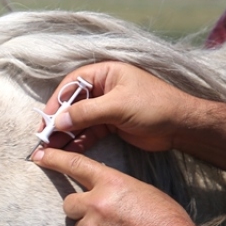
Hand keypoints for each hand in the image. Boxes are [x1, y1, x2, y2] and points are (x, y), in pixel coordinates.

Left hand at [31, 146, 214, 225]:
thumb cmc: (167, 220)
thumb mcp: (143, 192)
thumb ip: (116, 191)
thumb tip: (103, 196)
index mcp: (111, 183)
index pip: (75, 165)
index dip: (55, 159)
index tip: (39, 156)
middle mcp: (96, 204)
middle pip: (69, 203)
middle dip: (80, 208)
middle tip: (100, 217)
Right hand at [40, 62, 201, 153]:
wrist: (181, 126)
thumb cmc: (154, 106)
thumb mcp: (118, 106)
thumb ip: (87, 112)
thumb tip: (59, 120)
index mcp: (105, 74)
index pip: (72, 84)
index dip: (57, 101)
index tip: (46, 120)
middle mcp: (103, 88)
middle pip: (72, 104)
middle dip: (58, 122)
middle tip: (44, 140)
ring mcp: (106, 107)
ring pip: (79, 121)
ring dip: (65, 135)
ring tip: (51, 150)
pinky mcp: (111, 124)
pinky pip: (89, 132)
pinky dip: (78, 142)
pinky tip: (68, 152)